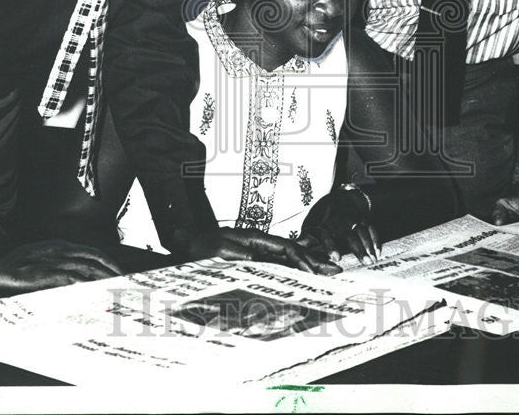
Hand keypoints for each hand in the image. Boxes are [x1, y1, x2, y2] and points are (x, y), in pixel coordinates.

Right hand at [0, 240, 123, 294]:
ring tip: (114, 289)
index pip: (91, 252)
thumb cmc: (14, 267)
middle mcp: (60, 250)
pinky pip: (69, 277)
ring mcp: (52, 261)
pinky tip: (92, 291)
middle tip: (124, 281)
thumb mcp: (40, 262)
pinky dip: (83, 284)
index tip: (120, 272)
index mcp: (60, 246)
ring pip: (85, 267)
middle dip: (111, 269)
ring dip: (102, 278)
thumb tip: (78, 282)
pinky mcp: (44, 273)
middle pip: (94, 257)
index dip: (108, 261)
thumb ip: (58, 269)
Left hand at [187, 227, 340, 275]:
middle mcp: (258, 245)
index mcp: (255, 239)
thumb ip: (247, 255)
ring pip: (286, 261)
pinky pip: (275, 267)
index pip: (286, 249)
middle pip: (291, 253)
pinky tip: (301, 279)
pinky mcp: (250, 262)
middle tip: (334, 270)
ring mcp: (255, 253)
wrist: (184, 247)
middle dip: (313, 261)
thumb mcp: (222, 251)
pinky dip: (291, 273)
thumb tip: (269, 261)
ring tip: (326, 273)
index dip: (303, 260)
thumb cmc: (200, 248)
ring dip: (306, 267)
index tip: (315, 271)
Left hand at [300, 188, 379, 265]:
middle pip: (349, 234)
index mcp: (324, 224)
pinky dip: (375, 240)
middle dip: (357, 248)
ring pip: (362, 231)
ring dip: (368, 246)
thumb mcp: (311, 227)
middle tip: (364, 262)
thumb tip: (299, 257)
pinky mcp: (364, 218)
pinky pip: (371, 228)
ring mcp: (353, 218)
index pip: (327, 234)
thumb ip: (307, 242)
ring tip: (372, 261)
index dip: (331, 245)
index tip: (337, 257)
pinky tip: (378, 253)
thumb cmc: (321, 219)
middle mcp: (339, 220)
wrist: (339, 198)